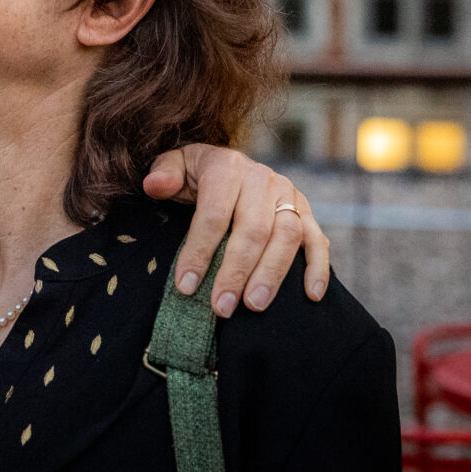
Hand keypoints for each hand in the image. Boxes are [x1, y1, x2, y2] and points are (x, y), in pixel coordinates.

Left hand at [143, 143, 328, 317]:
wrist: (231, 164)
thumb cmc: (198, 175)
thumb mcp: (176, 167)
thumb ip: (164, 175)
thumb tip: (153, 185)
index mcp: (227, 167)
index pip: (214, 214)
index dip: (199, 251)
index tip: (186, 286)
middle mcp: (262, 179)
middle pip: (254, 229)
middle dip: (236, 272)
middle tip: (221, 306)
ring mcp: (288, 195)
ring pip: (288, 236)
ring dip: (272, 274)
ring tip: (253, 306)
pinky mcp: (307, 211)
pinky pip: (318, 239)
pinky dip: (317, 267)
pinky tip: (311, 295)